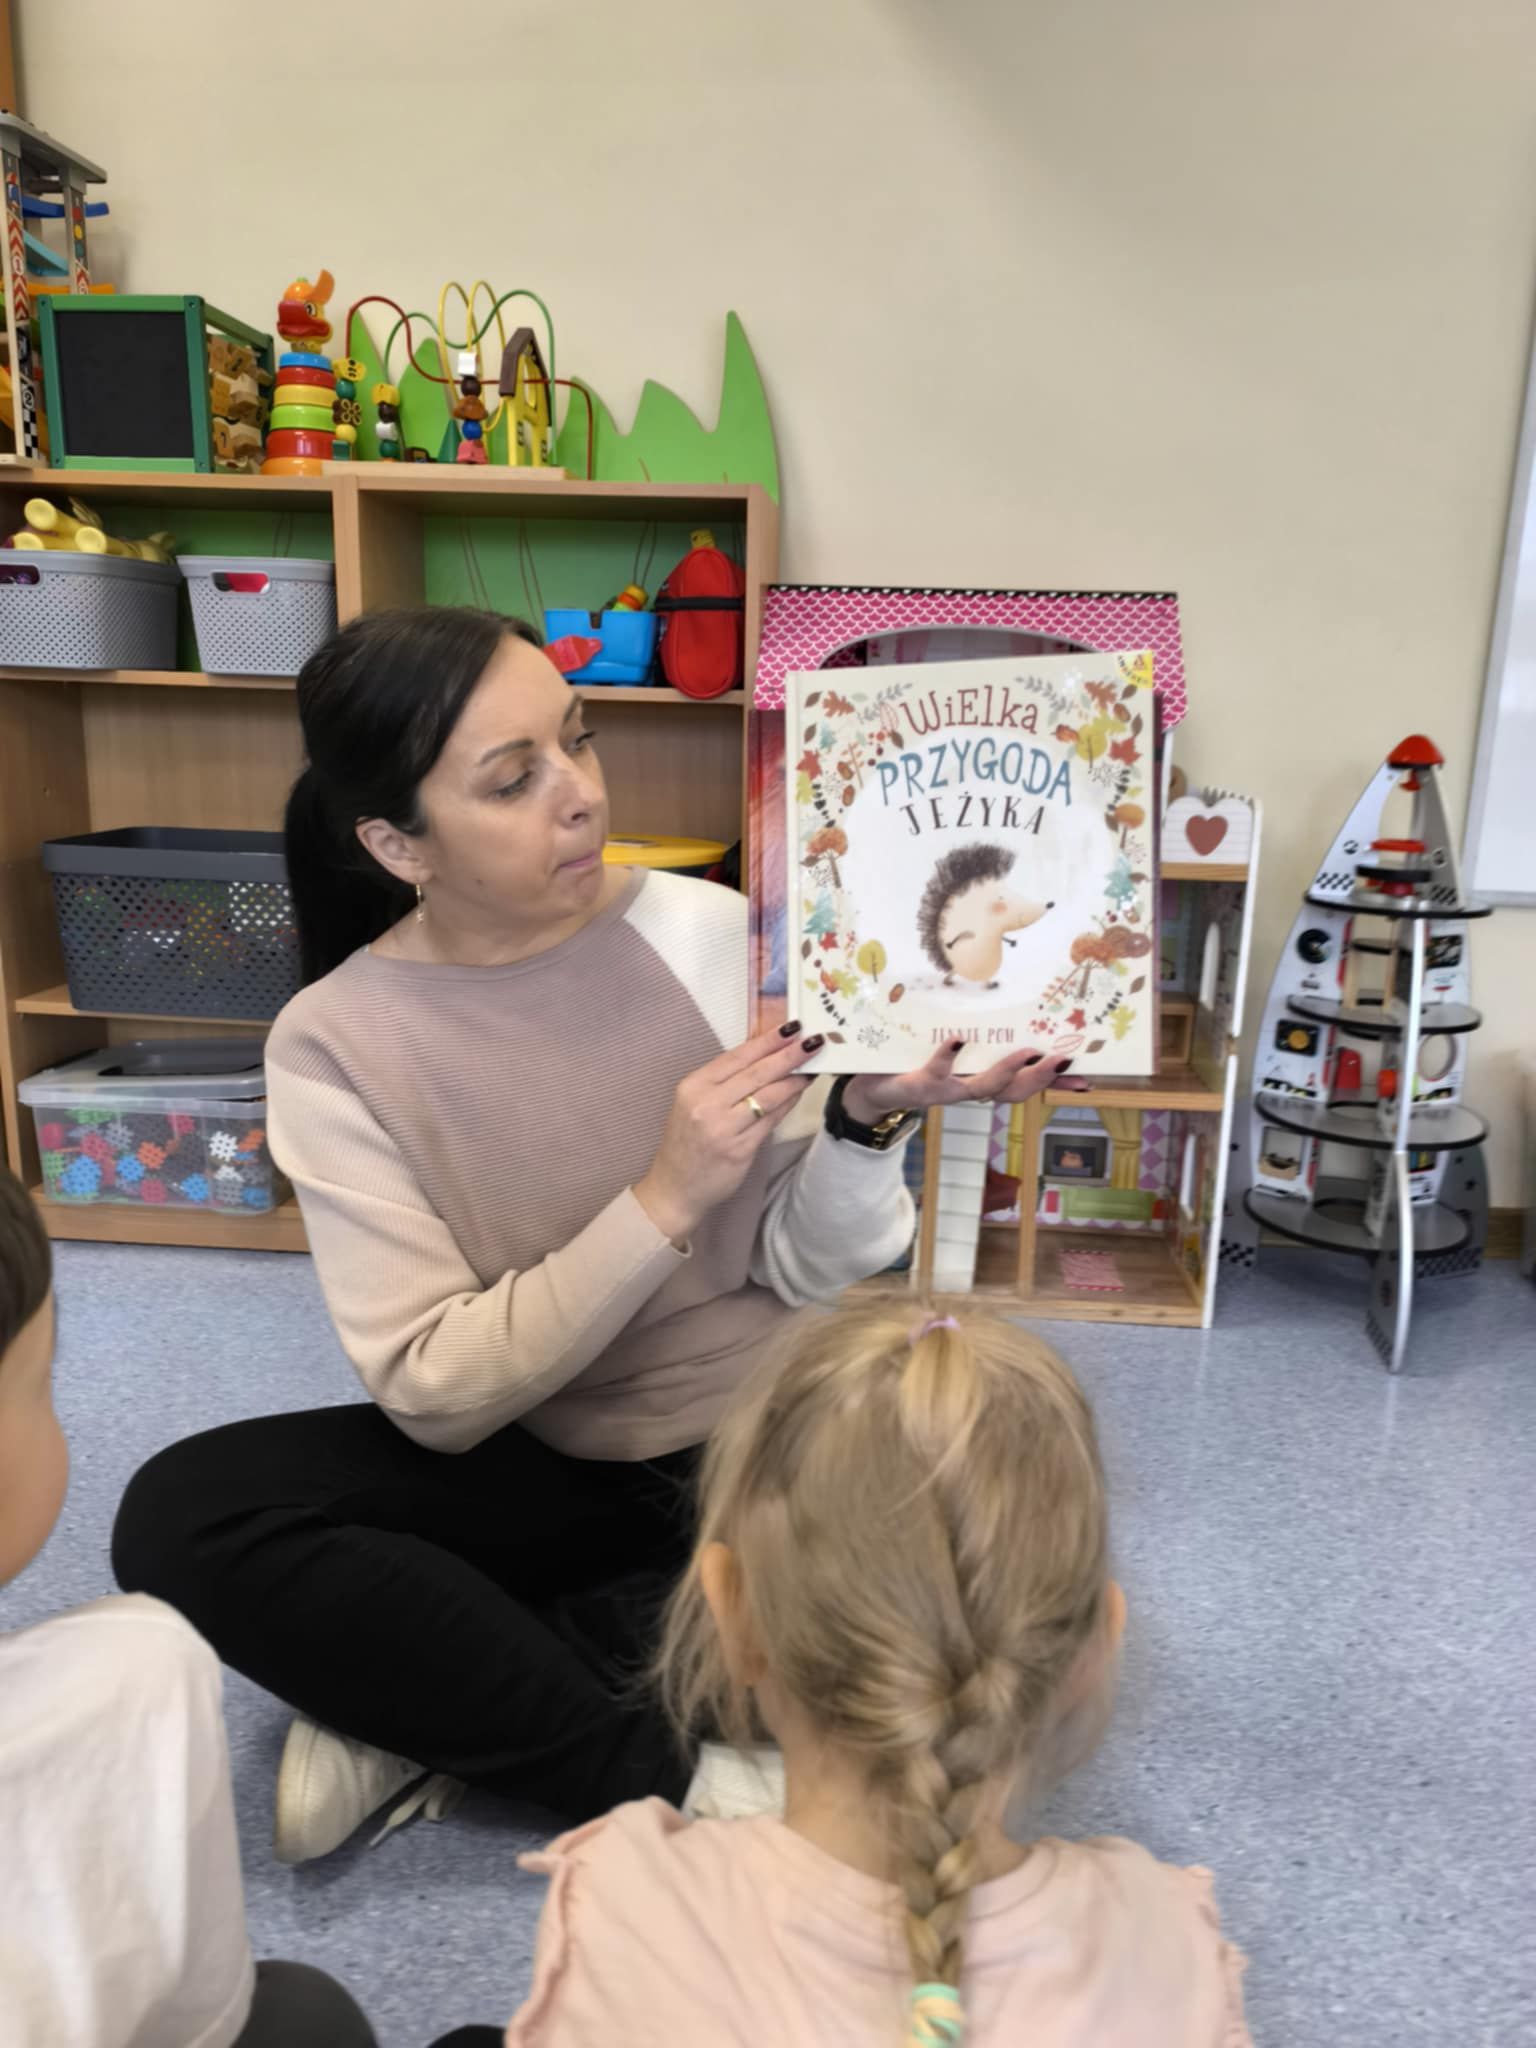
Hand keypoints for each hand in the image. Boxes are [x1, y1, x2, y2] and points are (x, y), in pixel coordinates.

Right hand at [634, 1023, 818, 1243]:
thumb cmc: (687, 1143)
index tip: (791, 1027)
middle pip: (756, 1073)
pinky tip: (799, 1092)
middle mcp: (706, 1104)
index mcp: (693, 1086)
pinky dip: (787, 1104)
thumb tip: (766, 1057)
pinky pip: (770, 1121)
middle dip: (788, 1055)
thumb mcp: (693, 1104)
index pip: (736, 1056)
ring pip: (768, 1096)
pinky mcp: (739, 1150)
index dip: (767, 1041)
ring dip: (794, 1079)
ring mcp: (723, 1128)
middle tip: (814, 1040)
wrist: (675, 1188)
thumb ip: (724, 1082)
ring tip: (813, 1067)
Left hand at [841, 1043, 1089, 1125]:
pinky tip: (958, 1039)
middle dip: (1040, 1077)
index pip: (1028, 1086)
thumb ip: (983, 1035)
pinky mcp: (920, 1085)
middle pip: (1013, 1092)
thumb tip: (1013, 1011)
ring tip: (1026, 1053)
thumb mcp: (956, 1049)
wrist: (873, 1086)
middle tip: (1063, 1059)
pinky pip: (936, 1072)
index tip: (1089, 1079)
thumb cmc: (920, 1062)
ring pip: (983, 1088)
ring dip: (1007, 1071)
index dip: (1057, 1085)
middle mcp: (969, 1090)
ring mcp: (946, 1091)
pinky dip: (948, 1057)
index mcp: (982, 1080)